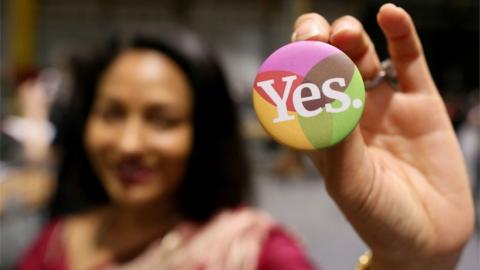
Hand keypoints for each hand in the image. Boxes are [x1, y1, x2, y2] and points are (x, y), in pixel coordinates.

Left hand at [292, 3, 473, 268]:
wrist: (428, 237)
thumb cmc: (379, 217)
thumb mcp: (350, 183)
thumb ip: (338, 141)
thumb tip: (323, 97)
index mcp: (321, 130)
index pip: (298, 86)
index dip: (292, 65)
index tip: (293, 57)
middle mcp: (348, 112)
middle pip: (327, 62)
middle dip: (318, 42)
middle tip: (316, 36)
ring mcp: (383, 104)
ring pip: (362, 56)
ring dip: (351, 37)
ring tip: (346, 32)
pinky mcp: (419, 103)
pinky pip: (408, 61)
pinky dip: (400, 34)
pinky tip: (389, 14)